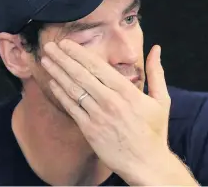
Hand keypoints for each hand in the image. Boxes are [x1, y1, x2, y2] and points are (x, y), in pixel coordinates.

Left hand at [41, 40, 196, 184]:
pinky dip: (61, 94)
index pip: (97, 66)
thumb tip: (156, 49)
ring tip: (46, 61)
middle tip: (49, 46)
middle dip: (62, 58)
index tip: (65, 43)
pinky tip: (52, 83)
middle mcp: (109, 101)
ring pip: (73, 90)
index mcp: (126, 91)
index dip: (78, 53)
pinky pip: (71, 108)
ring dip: (57, 73)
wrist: (146, 164)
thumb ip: (156, 72)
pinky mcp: (89, 130)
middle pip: (80, 75)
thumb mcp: (162, 99)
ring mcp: (97, 116)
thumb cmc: (154, 131)